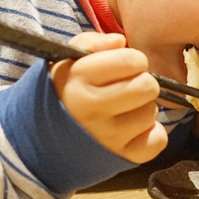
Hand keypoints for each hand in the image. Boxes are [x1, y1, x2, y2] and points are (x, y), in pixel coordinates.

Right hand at [49, 32, 166, 163]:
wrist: (40, 139)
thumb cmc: (62, 92)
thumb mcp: (67, 60)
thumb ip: (92, 42)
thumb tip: (121, 41)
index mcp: (79, 81)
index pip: (130, 60)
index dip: (133, 59)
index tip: (124, 66)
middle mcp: (93, 109)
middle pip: (148, 86)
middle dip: (141, 82)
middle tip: (127, 87)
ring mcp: (108, 137)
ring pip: (152, 112)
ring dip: (142, 108)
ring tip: (124, 109)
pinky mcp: (122, 157)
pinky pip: (157, 141)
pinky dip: (151, 135)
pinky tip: (133, 129)